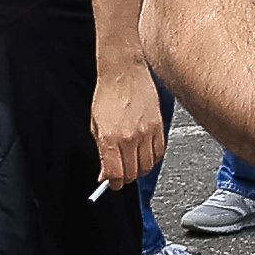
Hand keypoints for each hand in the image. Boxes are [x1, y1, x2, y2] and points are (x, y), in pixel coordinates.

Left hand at [89, 56, 168, 195]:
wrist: (124, 71)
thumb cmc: (107, 94)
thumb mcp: (95, 125)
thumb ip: (101, 151)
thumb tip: (104, 172)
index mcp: (110, 138)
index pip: (115, 174)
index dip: (112, 183)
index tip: (111, 183)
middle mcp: (130, 137)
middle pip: (132, 174)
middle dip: (125, 179)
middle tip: (120, 176)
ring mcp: (147, 132)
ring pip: (148, 166)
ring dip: (139, 170)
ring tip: (132, 165)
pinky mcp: (159, 127)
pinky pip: (159, 153)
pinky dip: (152, 158)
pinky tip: (144, 153)